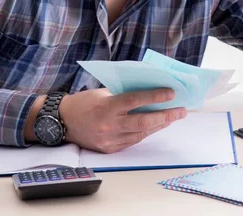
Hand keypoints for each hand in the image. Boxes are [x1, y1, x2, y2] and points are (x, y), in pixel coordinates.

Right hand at [58, 88, 186, 152]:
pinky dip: (146, 133)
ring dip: (159, 125)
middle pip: (143, 122)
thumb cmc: (84, 102)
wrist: (61, 121)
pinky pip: (133, 141)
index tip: (171, 93)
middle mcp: (109, 125)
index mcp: (107, 106)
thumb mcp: (103, 92)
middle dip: (166, 116)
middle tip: (181, 110)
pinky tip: (156, 126)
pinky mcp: (109, 149)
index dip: (155, 97)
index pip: (136, 101)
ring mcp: (109, 139)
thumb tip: (149, 93)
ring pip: (141, 134)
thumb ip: (124, 94)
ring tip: (173, 117)